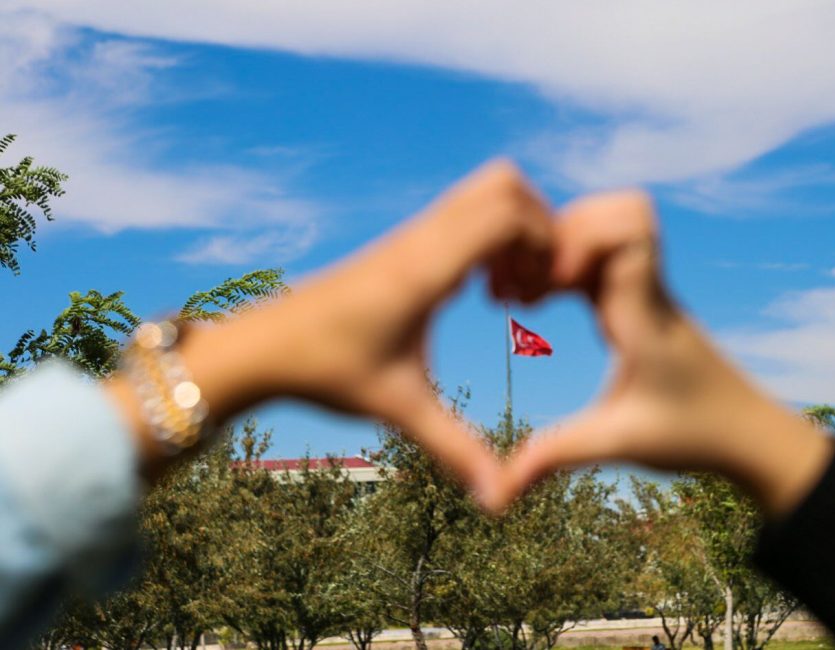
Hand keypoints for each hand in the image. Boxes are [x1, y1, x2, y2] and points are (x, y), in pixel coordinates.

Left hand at [114, 160, 552, 501]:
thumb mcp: (398, 409)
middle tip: (538, 284)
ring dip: (516, 230)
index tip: (543, 294)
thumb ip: (456, 450)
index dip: (546, 243)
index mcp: (425, 269)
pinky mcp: (404, 244)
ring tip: (513, 291)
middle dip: (541, 226)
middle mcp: (421, 239)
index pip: (506, 213)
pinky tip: (482, 291)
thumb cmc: (326, 371)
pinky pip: (464, 213)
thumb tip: (500, 499)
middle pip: (504, 184)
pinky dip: (491, 237)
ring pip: (484, 191)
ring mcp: (411, 235)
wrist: (261, 345)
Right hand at [497, 191, 834, 516]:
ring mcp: (648, 289)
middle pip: (616, 210)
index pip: (629, 229)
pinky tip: (539, 301)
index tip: (547, 284)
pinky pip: (603, 253)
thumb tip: (496, 493)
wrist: (749, 434)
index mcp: (646, 312)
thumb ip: (556, 456)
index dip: (578, 238)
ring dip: (563, 243)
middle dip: (560, 233)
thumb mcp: (618, 444)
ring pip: (610, 224)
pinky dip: (567, 261)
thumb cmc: (694, 435)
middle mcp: (649, 290)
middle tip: (525, 286)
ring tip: (526, 293)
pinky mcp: (641, 298)